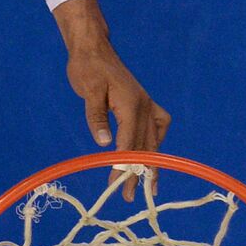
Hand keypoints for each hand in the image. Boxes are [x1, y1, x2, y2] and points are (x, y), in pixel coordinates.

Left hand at [55, 0, 170, 200]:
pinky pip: (158, 125)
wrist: (94, 48)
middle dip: (138, 173)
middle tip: (128, 196)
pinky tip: (153, 153)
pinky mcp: (144, 102)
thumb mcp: (87, 91)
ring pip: (153, 139)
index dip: (124, 165)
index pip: (129, 143)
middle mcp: (145, 106)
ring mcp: (147, 104)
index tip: (116, 185)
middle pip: (144, 146)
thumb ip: (95, 116)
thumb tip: (103, 143)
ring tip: (149, 186)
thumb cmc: (87, 68)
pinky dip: (157, 141)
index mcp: (132, 104)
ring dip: (151, 163)